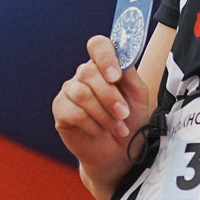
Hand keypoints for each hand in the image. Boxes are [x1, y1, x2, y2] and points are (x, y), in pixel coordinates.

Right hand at [53, 34, 154, 196]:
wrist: (120, 153)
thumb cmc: (130, 122)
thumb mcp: (139, 97)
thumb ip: (131, 76)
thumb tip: (121, 62)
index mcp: (105, 67)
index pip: (98, 45)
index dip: (105, 57)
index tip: (116, 76)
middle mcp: (84, 75)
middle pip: (89, 72)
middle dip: (110, 96)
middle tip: (123, 114)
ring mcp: (69, 91)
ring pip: (81, 93)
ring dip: (103, 113)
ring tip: (116, 127)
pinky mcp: (60, 110)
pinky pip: (72, 111)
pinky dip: (91, 124)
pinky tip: (98, 131)